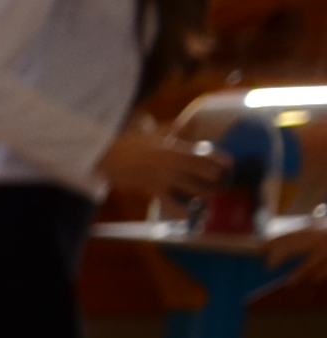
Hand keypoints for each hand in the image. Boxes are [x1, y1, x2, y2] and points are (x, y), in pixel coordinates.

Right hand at [105, 123, 227, 203]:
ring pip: (189, 187)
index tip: (230, 164)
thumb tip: (191, 120)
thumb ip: (173, 128)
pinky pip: (168, 202)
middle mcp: (172, 162)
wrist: (106, 154)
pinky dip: (177, 211)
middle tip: (222, 183)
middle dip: (213, 178)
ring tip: (210, 198)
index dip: (218, 159)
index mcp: (174, 147)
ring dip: (202, 194)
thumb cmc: (127, 139)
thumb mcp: (152, 130)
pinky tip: (185, 217)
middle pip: (201, 171)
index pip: (203, 153)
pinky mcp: (151, 187)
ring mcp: (163, 176)